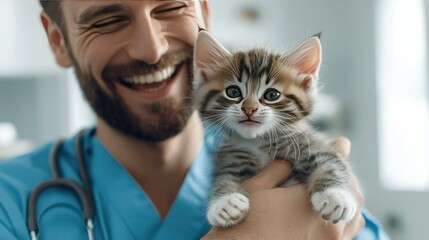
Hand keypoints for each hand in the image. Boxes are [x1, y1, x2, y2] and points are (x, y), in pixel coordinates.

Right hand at [202, 137, 364, 239]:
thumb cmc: (244, 221)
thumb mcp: (257, 187)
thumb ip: (281, 168)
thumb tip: (294, 154)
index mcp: (312, 205)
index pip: (335, 174)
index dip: (338, 156)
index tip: (340, 145)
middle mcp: (329, 228)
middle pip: (354, 197)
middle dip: (346, 180)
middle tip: (334, 171)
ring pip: (354, 220)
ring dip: (348, 203)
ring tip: (332, 193)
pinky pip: (345, 236)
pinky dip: (342, 222)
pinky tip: (324, 214)